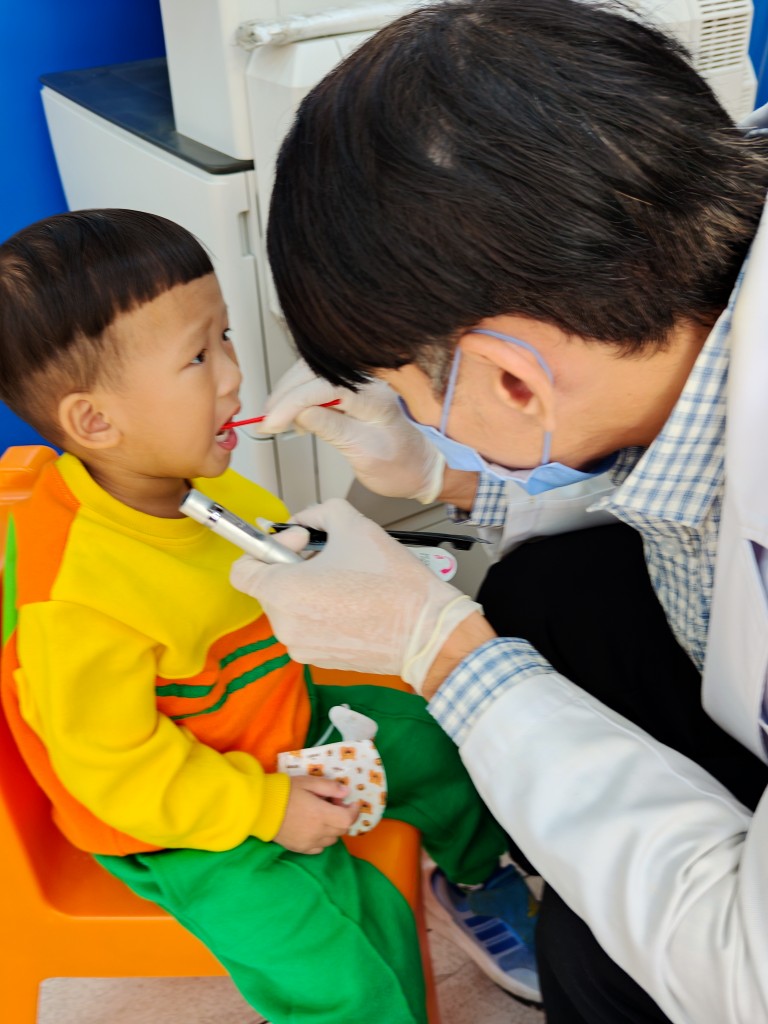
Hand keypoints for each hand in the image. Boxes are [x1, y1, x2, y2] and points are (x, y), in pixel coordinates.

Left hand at [230, 498, 481, 691]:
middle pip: (269, 587)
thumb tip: (304, 519)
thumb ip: (317, 512)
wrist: (427, 630)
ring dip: (307, 589)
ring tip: (344, 578)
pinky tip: (351, 602)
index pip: (242, 570)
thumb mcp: (352, 524)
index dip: (265, 548)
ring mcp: (301, 647)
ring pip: (289, 608)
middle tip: (327, 554)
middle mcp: (285, 625)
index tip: (297, 541)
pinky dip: (320, 612)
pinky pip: (307, 627)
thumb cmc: (392, 582)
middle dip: (292, 565)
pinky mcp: (319, 660)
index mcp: (284, 592)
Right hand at [259, 359, 444, 503]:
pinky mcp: (355, 387)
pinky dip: (301, 393)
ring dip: (290, 391)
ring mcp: (362, 382)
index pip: (324, 387)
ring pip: (315, 371)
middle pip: (315, 371)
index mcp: (375, 400)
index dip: (292, 402)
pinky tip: (295, 413)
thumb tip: (300, 413)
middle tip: (266, 419)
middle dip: (285, 393)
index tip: (271, 422)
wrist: (422, 467)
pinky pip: (321, 379)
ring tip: (276, 417)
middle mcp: (369, 383)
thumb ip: (333, 430)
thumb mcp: (364, 456)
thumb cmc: (400, 466)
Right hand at [274, 776, 359, 854]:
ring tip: (323, 815)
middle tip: (333, 804)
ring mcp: (309, 843)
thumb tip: (346, 793)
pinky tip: (314, 828)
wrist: (260, 808)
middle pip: (341, 830)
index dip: (354, 811)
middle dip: (343, 817)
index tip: (352, 802)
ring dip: (333, 828)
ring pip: (332, 840)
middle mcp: (318, 832)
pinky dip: (322, 839)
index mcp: (322, 815)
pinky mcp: (299, 848)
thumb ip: (329, 787)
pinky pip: (319, 848)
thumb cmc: (285, 791)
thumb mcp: (308, 782)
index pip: (348, 819)